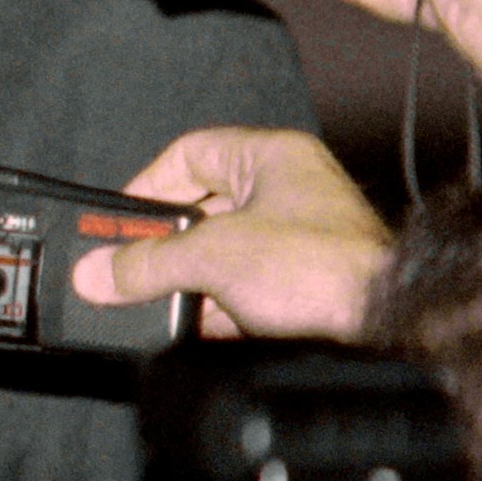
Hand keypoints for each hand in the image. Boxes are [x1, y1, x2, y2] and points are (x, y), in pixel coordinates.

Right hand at [74, 126, 389, 339]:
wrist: (386, 326)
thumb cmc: (323, 268)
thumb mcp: (212, 257)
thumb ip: (147, 262)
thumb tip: (95, 273)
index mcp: (271, 158)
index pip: (190, 153)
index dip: (148, 184)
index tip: (119, 220)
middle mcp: (288, 190)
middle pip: (201, 208)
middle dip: (165, 244)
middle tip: (131, 267)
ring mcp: (298, 238)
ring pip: (220, 252)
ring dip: (188, 280)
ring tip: (159, 301)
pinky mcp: (304, 283)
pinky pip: (242, 288)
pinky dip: (215, 306)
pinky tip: (192, 327)